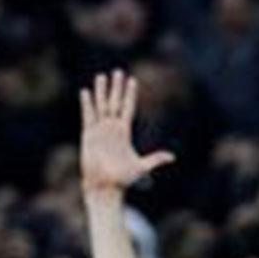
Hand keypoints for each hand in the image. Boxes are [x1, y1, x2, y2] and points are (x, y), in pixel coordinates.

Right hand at [78, 70, 174, 195]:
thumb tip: (172, 157)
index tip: (132, 80)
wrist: (104, 186)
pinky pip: (88, 115)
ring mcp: (100, 130)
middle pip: (115, 102)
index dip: (130, 94)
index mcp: (124, 132)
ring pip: (101, 105)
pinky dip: (87, 104)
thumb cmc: (123, 179)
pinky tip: (86, 92)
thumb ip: (155, 159)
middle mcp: (112, 128)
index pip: (128, 107)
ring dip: (101, 91)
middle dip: (116, 87)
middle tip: (117, 71)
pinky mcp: (88, 134)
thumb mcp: (141, 167)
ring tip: (101, 76)